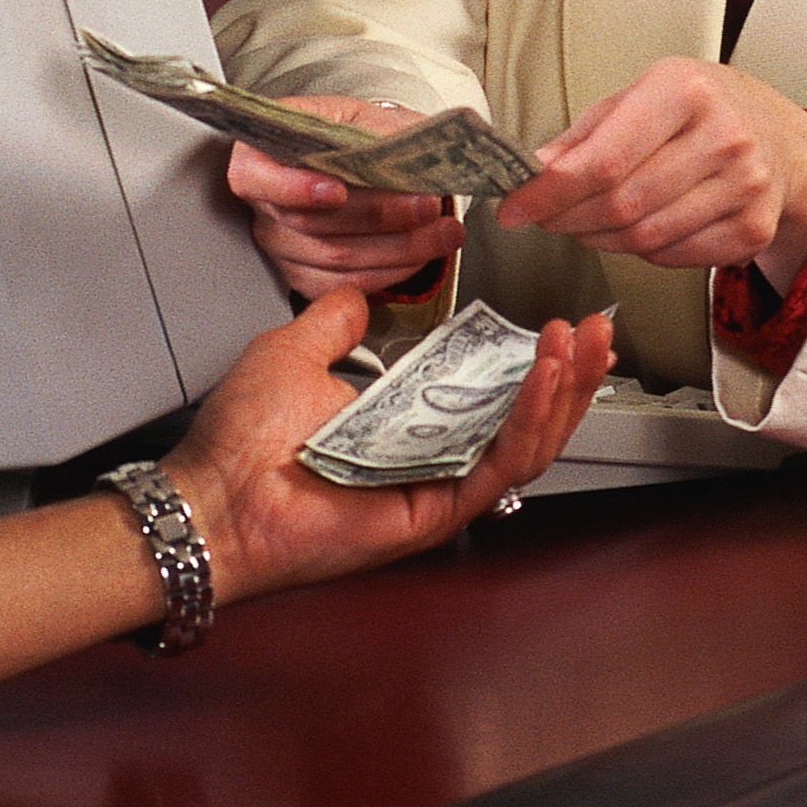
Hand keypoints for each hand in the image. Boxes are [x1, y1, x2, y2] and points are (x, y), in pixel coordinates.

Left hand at [164, 287, 612, 605]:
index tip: (560, 322)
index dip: (532, 362)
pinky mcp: (433, 512)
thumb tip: (361, 294)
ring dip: (560, 393)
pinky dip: (526, 420)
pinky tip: (544, 379)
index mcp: (405, 427)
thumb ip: (337, 322)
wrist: (212, 491)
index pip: (489, 396)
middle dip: (569, 375)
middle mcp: (429, 460)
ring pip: (524, 447)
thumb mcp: (294, 351)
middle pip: (524, 422)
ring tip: (580, 346)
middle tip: (595, 330)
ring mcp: (435, 488)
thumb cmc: (240, 437)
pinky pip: (495, 467)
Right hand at [224, 95, 464, 297]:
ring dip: (399, 247)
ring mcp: (282, 244)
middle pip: (308, 222)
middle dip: (377, 215)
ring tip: (444, 230)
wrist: (368, 159)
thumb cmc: (357, 135)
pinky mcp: (306, 276)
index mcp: (262, 153)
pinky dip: (393, 271)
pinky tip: (424, 252)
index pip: (254, 176)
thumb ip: (380, 131)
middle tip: (426, 203)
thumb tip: (410, 151)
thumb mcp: (366, 116)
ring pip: (334, 259)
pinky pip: (346, 286)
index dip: (293, 188)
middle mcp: (264, 203)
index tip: (336, 191)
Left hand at [499, 58, 806, 276]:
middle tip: (543, 217)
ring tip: (584, 220)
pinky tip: (635, 227)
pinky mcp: (754, 229)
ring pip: (643, 238)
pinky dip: (640, 251)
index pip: (604, 160)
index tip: (515, 207)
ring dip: (598, 237)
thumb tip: (534, 173)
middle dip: (566, 218)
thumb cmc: (703, 109)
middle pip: (620, 204)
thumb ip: (585, 135)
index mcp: (686, 90)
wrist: (782, 138)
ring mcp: (745, 187)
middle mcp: (724, 137)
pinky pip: (672, 257)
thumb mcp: (641, 94)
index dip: (549, 192)